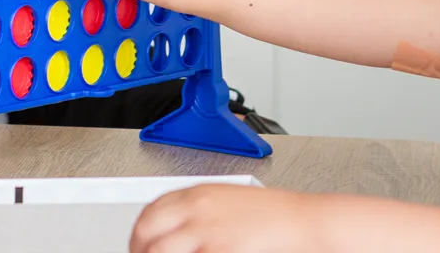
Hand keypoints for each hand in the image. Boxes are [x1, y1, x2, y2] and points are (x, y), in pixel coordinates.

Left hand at [130, 184, 327, 252]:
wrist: (300, 220)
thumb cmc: (273, 213)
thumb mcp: (228, 200)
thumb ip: (199, 210)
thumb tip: (177, 226)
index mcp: (198, 193)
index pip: (151, 209)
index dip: (140, 231)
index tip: (140, 243)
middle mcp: (197, 208)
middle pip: (147, 230)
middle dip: (139, 247)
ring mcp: (205, 231)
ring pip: (159, 250)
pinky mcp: (216, 250)